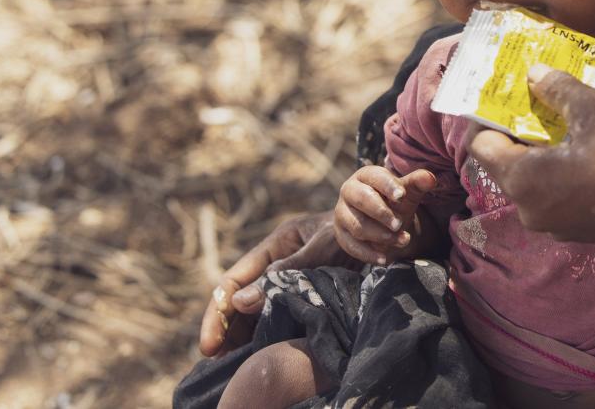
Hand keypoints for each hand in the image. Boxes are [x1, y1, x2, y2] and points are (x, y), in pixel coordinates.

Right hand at [198, 210, 351, 356]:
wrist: (384, 228)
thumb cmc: (353, 229)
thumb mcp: (321, 247)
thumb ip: (285, 272)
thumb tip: (240, 301)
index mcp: (273, 247)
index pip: (231, 281)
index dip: (217, 313)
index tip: (209, 345)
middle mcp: (277, 264)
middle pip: (239, 302)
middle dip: (225, 331)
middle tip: (216, 362)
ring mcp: (291, 280)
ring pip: (258, 313)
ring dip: (245, 337)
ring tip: (235, 366)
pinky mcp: (308, 294)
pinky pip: (283, 316)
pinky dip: (272, 335)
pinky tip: (266, 355)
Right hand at [333, 166, 437, 265]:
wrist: (383, 221)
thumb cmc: (394, 201)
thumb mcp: (407, 192)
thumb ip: (418, 183)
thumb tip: (430, 178)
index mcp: (365, 175)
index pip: (375, 177)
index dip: (388, 186)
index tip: (402, 196)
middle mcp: (349, 191)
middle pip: (362, 200)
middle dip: (382, 213)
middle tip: (399, 224)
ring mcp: (341, 213)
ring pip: (357, 226)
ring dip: (381, 236)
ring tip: (402, 240)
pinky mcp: (340, 234)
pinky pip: (351, 246)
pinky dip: (369, 254)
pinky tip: (385, 258)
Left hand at [469, 64, 594, 294]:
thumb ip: (557, 89)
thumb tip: (533, 74)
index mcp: (523, 180)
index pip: (481, 145)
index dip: (491, 116)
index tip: (511, 95)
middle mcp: (527, 209)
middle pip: (504, 163)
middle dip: (518, 131)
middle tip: (539, 102)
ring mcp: (551, 225)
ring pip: (529, 180)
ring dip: (541, 151)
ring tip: (567, 123)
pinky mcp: (574, 231)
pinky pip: (551, 195)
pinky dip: (558, 173)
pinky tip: (586, 152)